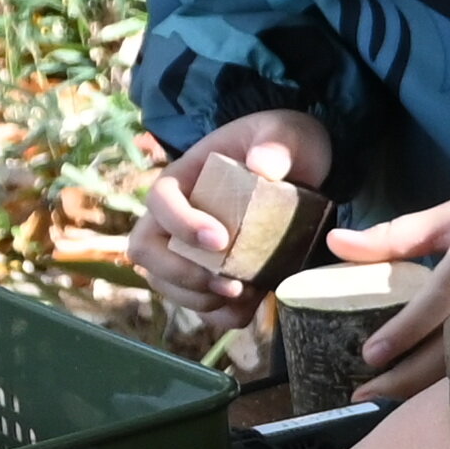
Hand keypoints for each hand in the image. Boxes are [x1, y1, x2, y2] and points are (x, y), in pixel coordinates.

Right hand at [128, 113, 334, 338]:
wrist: (302, 173)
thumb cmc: (284, 146)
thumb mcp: (288, 134)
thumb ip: (277, 144)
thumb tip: (262, 166)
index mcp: (183, 178)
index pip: (159, 201)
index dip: (180, 224)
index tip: (220, 240)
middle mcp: (174, 216)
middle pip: (147, 251)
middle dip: (182, 274)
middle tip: (227, 282)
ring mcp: (187, 249)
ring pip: (166, 284)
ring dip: (199, 299)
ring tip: (242, 295)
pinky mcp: (209, 274)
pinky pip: (198, 305)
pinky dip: (219, 314)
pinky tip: (248, 307)